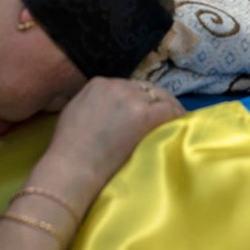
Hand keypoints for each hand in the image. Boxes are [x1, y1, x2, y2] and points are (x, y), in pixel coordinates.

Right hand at [46, 77, 183, 194]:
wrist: (72, 165)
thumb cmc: (67, 148)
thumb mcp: (75, 111)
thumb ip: (93, 102)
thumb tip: (107, 107)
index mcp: (98, 83)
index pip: (127, 86)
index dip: (138, 99)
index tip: (145, 111)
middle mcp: (116, 85)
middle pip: (145, 89)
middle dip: (154, 102)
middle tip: (164, 117)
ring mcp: (131, 98)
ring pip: (159, 96)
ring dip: (167, 108)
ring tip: (175, 121)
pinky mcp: (143, 114)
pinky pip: (169, 110)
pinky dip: (177, 116)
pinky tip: (182, 125)